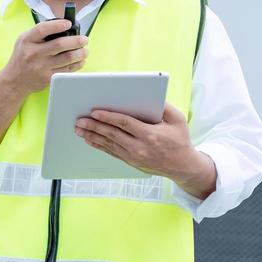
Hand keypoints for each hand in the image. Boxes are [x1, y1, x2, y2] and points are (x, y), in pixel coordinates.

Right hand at [0, 20, 87, 94]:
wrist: (14, 80)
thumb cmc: (22, 57)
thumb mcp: (24, 40)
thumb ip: (40, 32)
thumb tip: (63, 25)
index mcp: (27, 41)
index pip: (43, 29)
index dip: (58, 25)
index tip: (69, 23)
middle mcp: (33, 53)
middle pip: (59, 45)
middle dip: (76, 41)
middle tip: (84, 39)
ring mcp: (41, 67)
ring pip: (67, 58)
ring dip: (80, 53)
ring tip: (85, 50)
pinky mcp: (48, 78)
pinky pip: (67, 70)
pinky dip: (77, 64)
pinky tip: (80, 60)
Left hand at [74, 103, 217, 198]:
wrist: (182, 166)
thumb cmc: (180, 140)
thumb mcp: (178, 120)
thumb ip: (164, 107)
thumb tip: (149, 95)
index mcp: (150, 134)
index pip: (124, 124)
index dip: (108, 117)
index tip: (95, 112)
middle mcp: (139, 147)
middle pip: (112, 135)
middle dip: (94, 127)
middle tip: (80, 120)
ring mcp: (133, 156)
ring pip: (108, 145)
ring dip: (92, 136)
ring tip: (79, 129)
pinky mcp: (130, 161)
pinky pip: (111, 152)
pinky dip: (99, 146)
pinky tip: (90, 139)